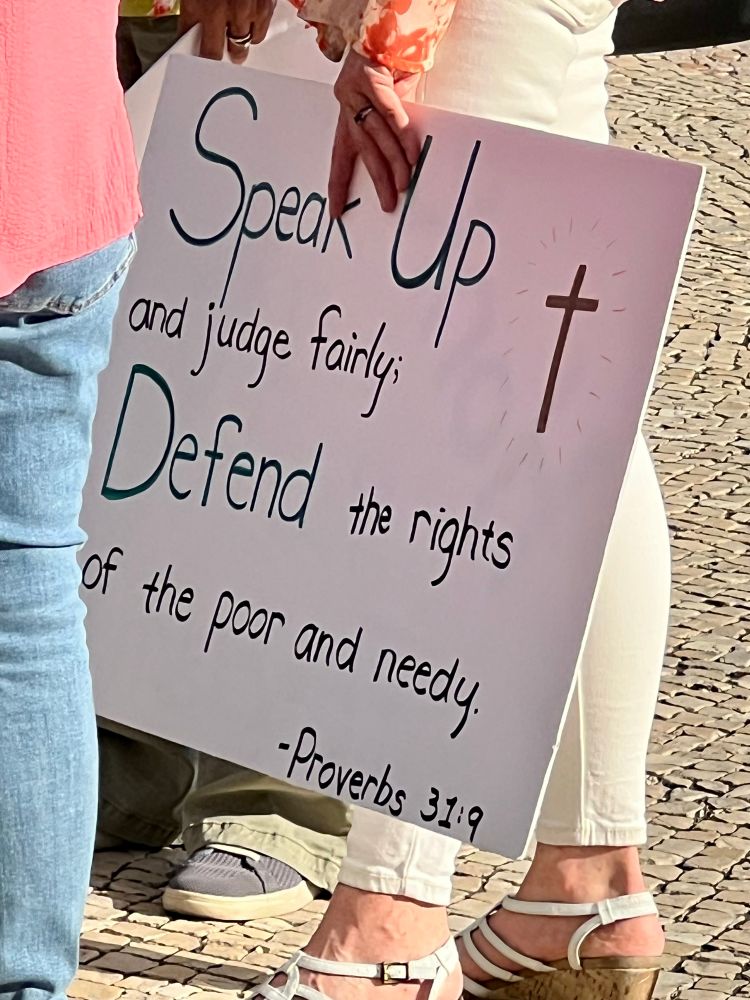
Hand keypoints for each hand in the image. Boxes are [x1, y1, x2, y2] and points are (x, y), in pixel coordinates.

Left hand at [180, 0, 276, 63]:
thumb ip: (194, 6)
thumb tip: (192, 25)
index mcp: (204, 4)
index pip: (197, 44)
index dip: (197, 53)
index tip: (196, 57)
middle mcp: (227, 9)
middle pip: (225, 50)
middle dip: (221, 51)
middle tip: (219, 47)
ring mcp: (250, 7)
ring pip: (246, 41)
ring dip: (240, 39)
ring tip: (236, 28)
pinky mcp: (268, 3)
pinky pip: (262, 29)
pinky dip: (256, 26)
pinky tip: (250, 15)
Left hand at [329, 50, 421, 218]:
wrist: (390, 28)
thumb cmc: (391, 68)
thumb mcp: (389, 104)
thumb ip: (391, 130)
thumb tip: (404, 163)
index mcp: (346, 115)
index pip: (340, 157)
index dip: (339, 185)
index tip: (337, 212)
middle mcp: (346, 104)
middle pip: (362, 150)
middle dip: (376, 180)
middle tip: (387, 205)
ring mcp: (356, 92)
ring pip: (378, 136)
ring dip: (395, 163)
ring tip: (406, 183)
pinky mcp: (371, 79)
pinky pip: (390, 115)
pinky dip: (403, 136)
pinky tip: (413, 155)